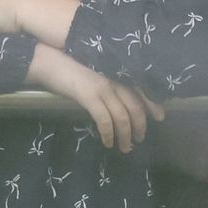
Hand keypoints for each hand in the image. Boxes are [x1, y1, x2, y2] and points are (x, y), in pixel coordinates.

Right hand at [27, 44, 163, 151]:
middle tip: (139, 139)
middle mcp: (114, 79)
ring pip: (123, 117)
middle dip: (140, 127)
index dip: (152, 105)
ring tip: (124, 147)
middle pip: (136, 107)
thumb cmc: (68, 64)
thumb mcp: (94, 71)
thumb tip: (119, 100)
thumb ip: (108, 81)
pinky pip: (105, 121)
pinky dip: (109, 134)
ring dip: (126, 136)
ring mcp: (102, 88)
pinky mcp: (89, 97)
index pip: (142, 89)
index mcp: (116, 71)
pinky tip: (107, 142)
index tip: (159, 117)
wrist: (48, 60)